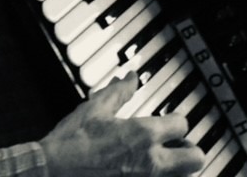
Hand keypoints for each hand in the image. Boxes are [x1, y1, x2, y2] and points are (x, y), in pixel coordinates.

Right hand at [39, 72, 205, 175]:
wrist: (51, 174)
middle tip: (177, 146)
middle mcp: (151, 163)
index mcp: (143, 135)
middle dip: (190, 150)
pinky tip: (140, 173)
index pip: (182, 125)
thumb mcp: (95, 109)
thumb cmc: (71, 143)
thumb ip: (119, 92)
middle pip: (195, 158)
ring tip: (161, 161)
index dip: (177, 120)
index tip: (170, 121)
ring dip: (176, 169)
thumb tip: (131, 78)